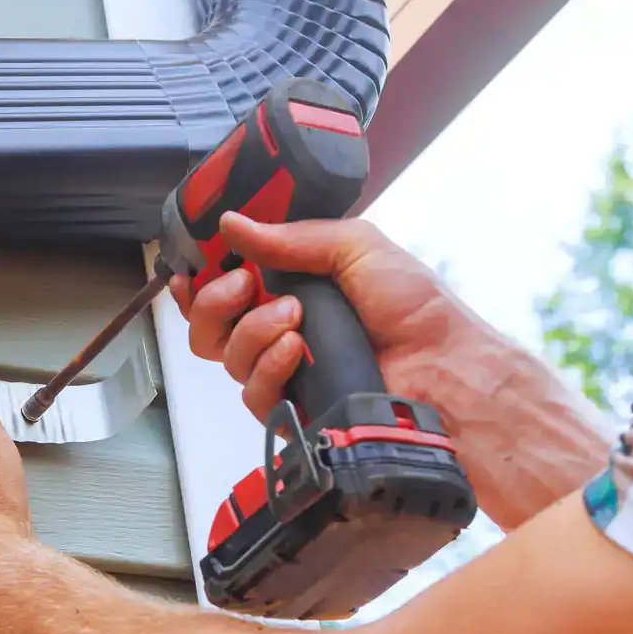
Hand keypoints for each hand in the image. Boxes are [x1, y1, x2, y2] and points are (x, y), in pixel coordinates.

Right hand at [166, 213, 473, 422]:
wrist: (443, 365)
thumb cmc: (412, 306)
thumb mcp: (356, 247)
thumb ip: (292, 238)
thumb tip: (232, 223)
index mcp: (290, 291)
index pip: (224, 291)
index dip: (198, 285)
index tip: (190, 272)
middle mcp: (279, 333)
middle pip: (209, 328)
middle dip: (213, 304)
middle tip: (244, 288)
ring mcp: (283, 373)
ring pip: (227, 358)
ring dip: (253, 331)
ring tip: (295, 318)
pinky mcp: (292, 410)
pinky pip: (252, 393)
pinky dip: (269, 366)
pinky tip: (296, 350)